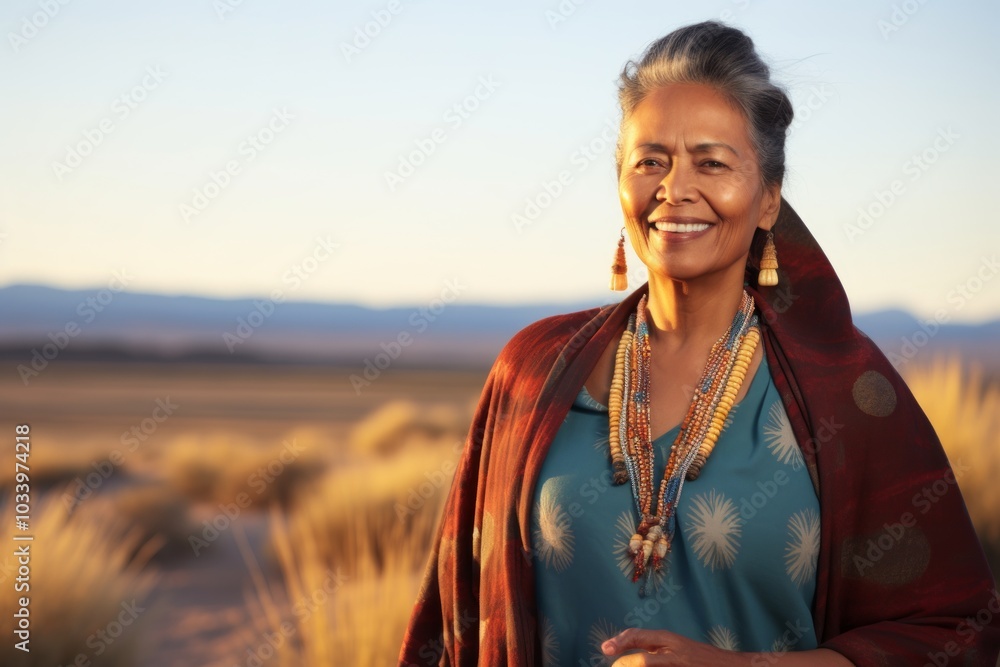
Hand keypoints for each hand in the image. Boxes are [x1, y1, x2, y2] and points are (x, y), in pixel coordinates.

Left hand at [601, 628, 740, 665]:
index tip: (605, 648)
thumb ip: (656, 649)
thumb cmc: (700, 658)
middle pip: (641, 659)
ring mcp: (679, 665)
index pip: (638, 636)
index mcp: (668, 639)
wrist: (732, 666)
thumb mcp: (677, 648)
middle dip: (624, 664)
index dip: (620, 641)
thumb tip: (628, 656)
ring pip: (648, 665)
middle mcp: (673, 651)